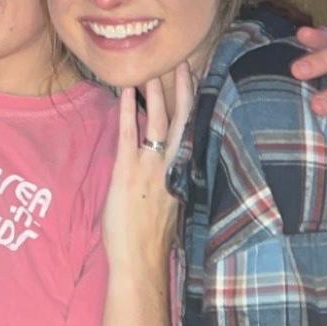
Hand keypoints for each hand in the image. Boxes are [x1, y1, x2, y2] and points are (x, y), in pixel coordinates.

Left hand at [102, 67, 192, 272]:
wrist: (140, 263)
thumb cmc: (154, 238)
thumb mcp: (174, 204)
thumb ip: (174, 178)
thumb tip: (173, 158)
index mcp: (185, 174)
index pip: (194, 132)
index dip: (196, 106)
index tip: (200, 81)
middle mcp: (172, 168)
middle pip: (182, 121)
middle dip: (183, 90)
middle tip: (184, 62)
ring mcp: (150, 168)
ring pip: (157, 123)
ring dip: (156, 93)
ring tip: (154, 68)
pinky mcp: (127, 172)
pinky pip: (129, 133)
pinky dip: (128, 110)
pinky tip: (126, 91)